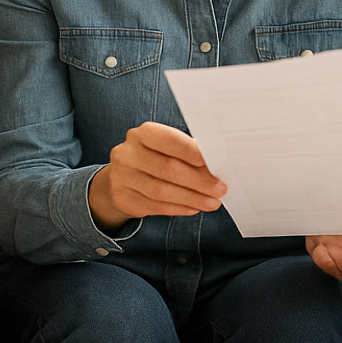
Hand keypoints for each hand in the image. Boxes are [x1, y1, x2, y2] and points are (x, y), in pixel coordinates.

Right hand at [88, 122, 226, 230]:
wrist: (123, 177)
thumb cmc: (155, 158)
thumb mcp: (168, 149)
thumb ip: (187, 154)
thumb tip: (216, 166)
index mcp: (142, 134)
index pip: (170, 141)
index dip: (192, 152)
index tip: (215, 163)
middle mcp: (127, 153)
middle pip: (167, 168)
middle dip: (198, 180)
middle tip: (220, 188)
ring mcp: (121, 177)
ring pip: (161, 191)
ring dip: (191, 198)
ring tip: (212, 202)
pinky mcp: (123, 198)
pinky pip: (155, 206)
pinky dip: (178, 208)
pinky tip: (194, 207)